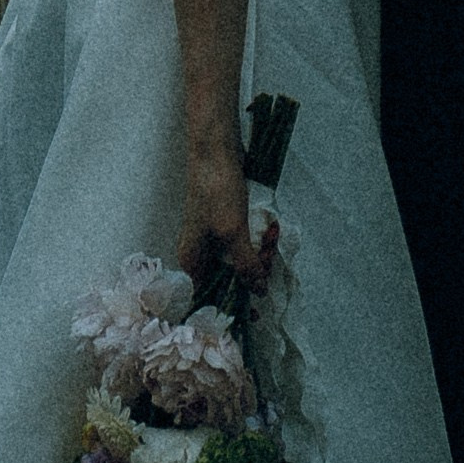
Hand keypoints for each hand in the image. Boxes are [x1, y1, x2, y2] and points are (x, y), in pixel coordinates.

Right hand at [179, 144, 263, 295]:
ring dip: (259, 255)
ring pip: (239, 262)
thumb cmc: (217, 191)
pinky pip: (243, 245)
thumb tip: (258, 293)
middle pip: (228, 280)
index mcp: (191, 261)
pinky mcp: (225, 225)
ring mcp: (211, 239)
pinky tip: (270, 231)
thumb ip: (245, 266)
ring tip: (272, 237)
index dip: (232, 307)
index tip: (256, 312)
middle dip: (253, 272)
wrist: (215, 150)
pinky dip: (257, 242)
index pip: (209, 298)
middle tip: (269, 257)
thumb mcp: (232, 233)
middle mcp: (199, 254)